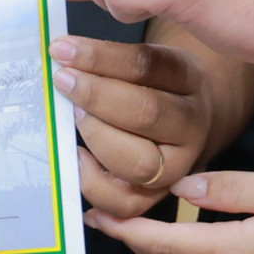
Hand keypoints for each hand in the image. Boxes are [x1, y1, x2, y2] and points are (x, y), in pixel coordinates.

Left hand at [56, 35, 210, 219]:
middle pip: (148, 113)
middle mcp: (190, 126)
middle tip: (64, 82)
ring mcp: (178, 167)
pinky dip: (94, 184)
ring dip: (97, 138)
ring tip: (74, 118)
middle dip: (96, 97)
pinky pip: (125, 203)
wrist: (191, 122)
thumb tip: (63, 54)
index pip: (146, 66)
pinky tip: (77, 157)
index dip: (100, 58)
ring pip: (140, 163)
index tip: (62, 50)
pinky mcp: (156, 197)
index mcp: (189, 81)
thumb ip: (113, 58)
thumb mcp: (149, 59)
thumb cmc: (158, 86)